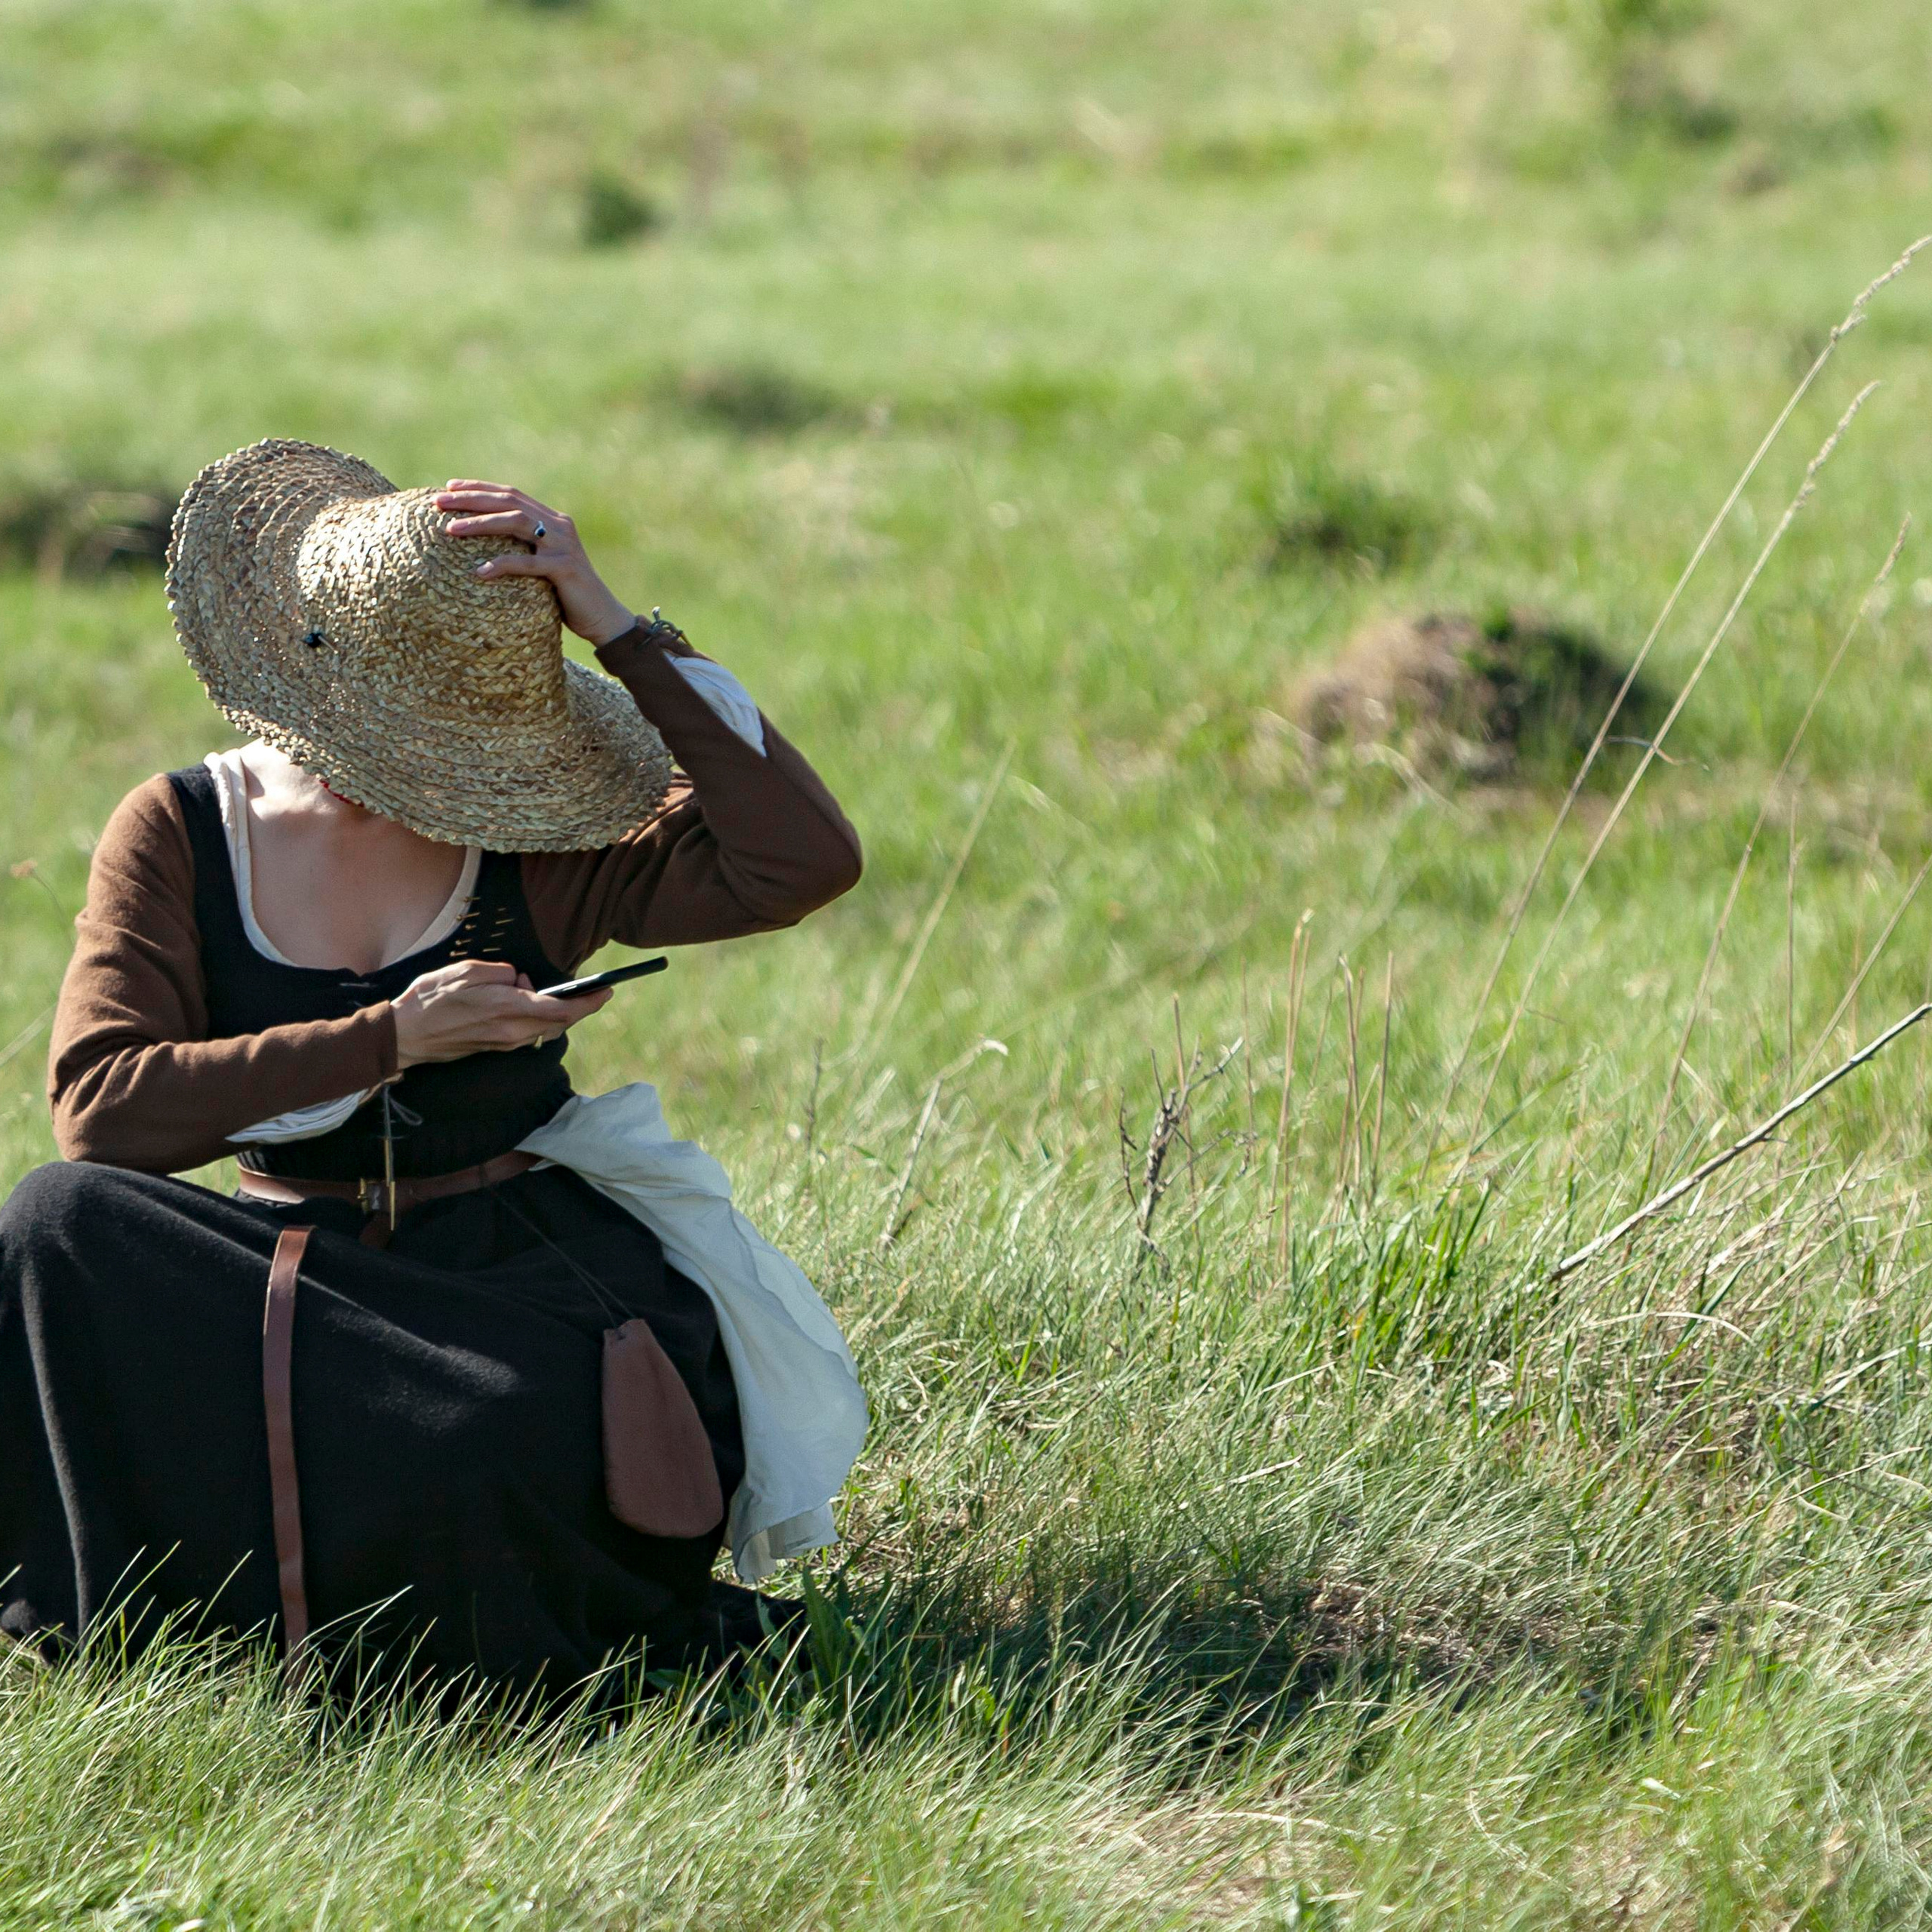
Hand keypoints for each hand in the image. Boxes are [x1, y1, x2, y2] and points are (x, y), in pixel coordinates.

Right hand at [389, 959, 612, 1068]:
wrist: (404, 1036)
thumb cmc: (430, 999)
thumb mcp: (466, 971)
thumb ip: (500, 973)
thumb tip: (518, 979)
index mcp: (507, 1009)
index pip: (560, 1010)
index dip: (588, 1002)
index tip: (607, 991)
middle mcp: (511, 1032)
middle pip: (559, 1022)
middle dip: (576, 1005)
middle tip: (587, 989)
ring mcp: (504, 1044)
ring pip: (544, 1028)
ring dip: (551, 1010)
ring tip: (528, 987)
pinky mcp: (495, 1049)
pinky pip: (527, 1033)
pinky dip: (535, 1018)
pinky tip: (520, 1001)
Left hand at [435, 481, 636, 645]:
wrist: (605, 619)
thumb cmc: (568, 596)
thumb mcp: (542, 566)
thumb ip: (523, 550)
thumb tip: (485, 547)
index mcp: (553, 520)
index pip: (511, 494)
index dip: (479, 488)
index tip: (449, 487)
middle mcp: (559, 526)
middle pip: (509, 501)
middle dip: (471, 499)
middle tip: (439, 502)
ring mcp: (563, 546)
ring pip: (515, 523)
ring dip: (480, 524)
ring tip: (451, 530)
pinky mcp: (565, 569)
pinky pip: (527, 563)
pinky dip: (501, 565)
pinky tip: (478, 572)